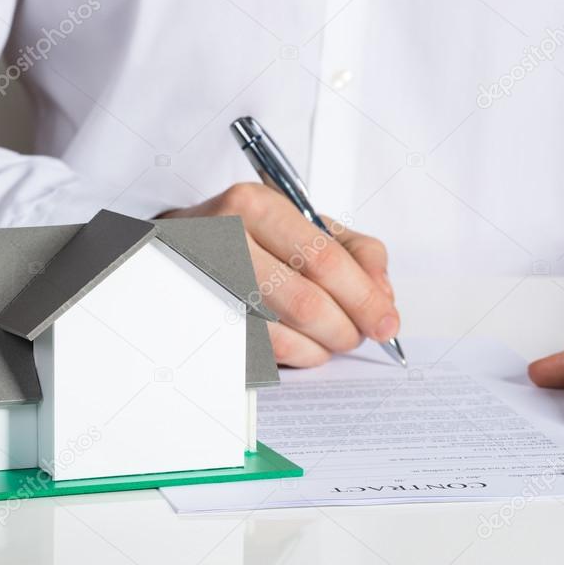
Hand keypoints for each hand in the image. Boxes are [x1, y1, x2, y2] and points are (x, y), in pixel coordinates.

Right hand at [159, 183, 399, 366]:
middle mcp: (225, 242)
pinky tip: (305, 346)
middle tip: (360, 335)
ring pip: (283, 336)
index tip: (387, 321)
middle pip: (306, 302)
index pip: (324, 260)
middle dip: (345, 328)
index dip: (365, 298)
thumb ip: (355, 252)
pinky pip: (260, 354)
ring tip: (332, 339)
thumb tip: (382, 296)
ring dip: (321, 348)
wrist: (177, 245)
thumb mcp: (303, 221)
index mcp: (255, 206)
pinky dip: (295, 357)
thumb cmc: (249, 233)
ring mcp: (208, 286)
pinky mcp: (202, 321)